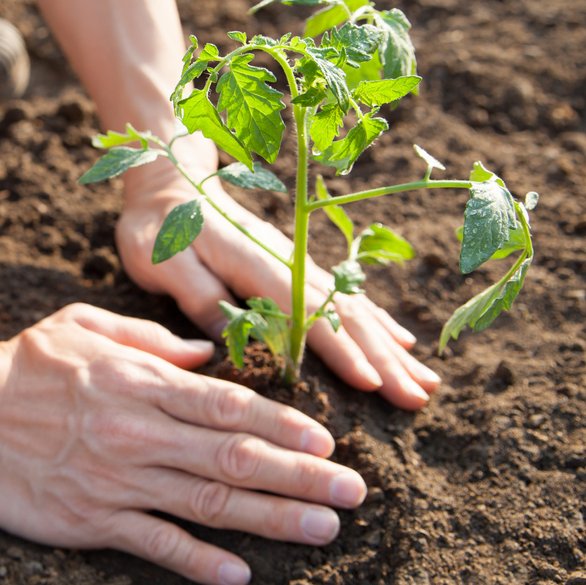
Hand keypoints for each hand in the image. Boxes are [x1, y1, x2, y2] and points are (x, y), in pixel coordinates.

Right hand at [0, 303, 367, 584]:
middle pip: (234, 458)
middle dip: (299, 477)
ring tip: (323, 531)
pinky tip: (239, 575)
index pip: (228, 405)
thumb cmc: (22, 363)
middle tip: (353, 495)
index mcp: (141, 383)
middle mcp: (139, 432)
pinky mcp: (90, 519)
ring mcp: (116, 479)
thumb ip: (150, 339)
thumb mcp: (84, 325)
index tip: (327, 444)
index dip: (284, 426)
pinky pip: (155, 543)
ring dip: (271, 520)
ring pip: (208, 503)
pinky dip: (199, 561)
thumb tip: (206, 353)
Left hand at [116, 135, 439, 409]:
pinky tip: (401, 344)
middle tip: (418, 399)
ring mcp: (298, 263)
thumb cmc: (159, 229)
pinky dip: (377, 322)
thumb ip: (200, 296)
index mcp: (257, 264)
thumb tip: (236, 341)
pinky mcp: (297, 267)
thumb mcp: (164, 263)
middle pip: (346, 315)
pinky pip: (346, 296)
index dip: (341, 350)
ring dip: (390, 347)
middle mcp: (289, 263)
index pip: (308, 313)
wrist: (170, 185)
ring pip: (354, 308)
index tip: (372, 384)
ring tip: (426, 382)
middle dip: (384, 358)